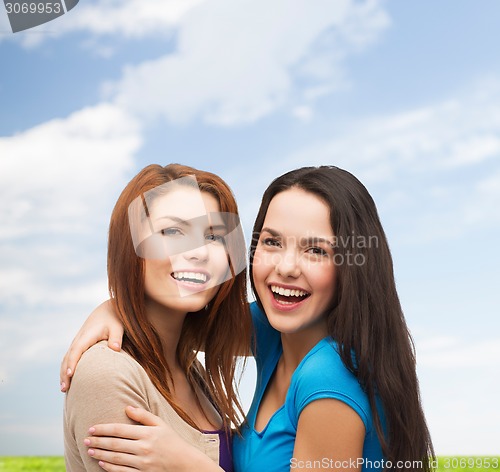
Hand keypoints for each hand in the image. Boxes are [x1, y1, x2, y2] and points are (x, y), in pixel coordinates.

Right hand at [60, 300, 123, 391]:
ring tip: (64, 389)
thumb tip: (115, 349)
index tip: (70, 375)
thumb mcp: (117, 326)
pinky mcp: (79, 344)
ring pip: (67, 358)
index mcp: (87, 335)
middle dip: (64, 373)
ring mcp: (78, 341)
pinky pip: (70, 357)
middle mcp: (79, 339)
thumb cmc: (114, 319)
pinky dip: (67, 368)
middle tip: (64, 389)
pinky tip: (69, 380)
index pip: (77, 350)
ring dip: (63, 372)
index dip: (73, 362)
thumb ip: (116, 337)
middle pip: (68, 357)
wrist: (108, 310)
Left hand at [84, 406, 220, 471]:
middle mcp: (144, 448)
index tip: (92, 428)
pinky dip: (109, 467)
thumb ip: (143, 415)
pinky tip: (101, 463)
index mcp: (147, 433)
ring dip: (100, 454)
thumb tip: (127, 407)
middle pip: (115, 444)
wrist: (184, 463)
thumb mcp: (161, 424)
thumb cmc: (171, 441)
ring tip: (89, 450)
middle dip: (98, 441)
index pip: (120, 430)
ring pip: (115, 458)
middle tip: (86, 439)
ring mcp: (142, 463)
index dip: (104, 429)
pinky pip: (121, 471)